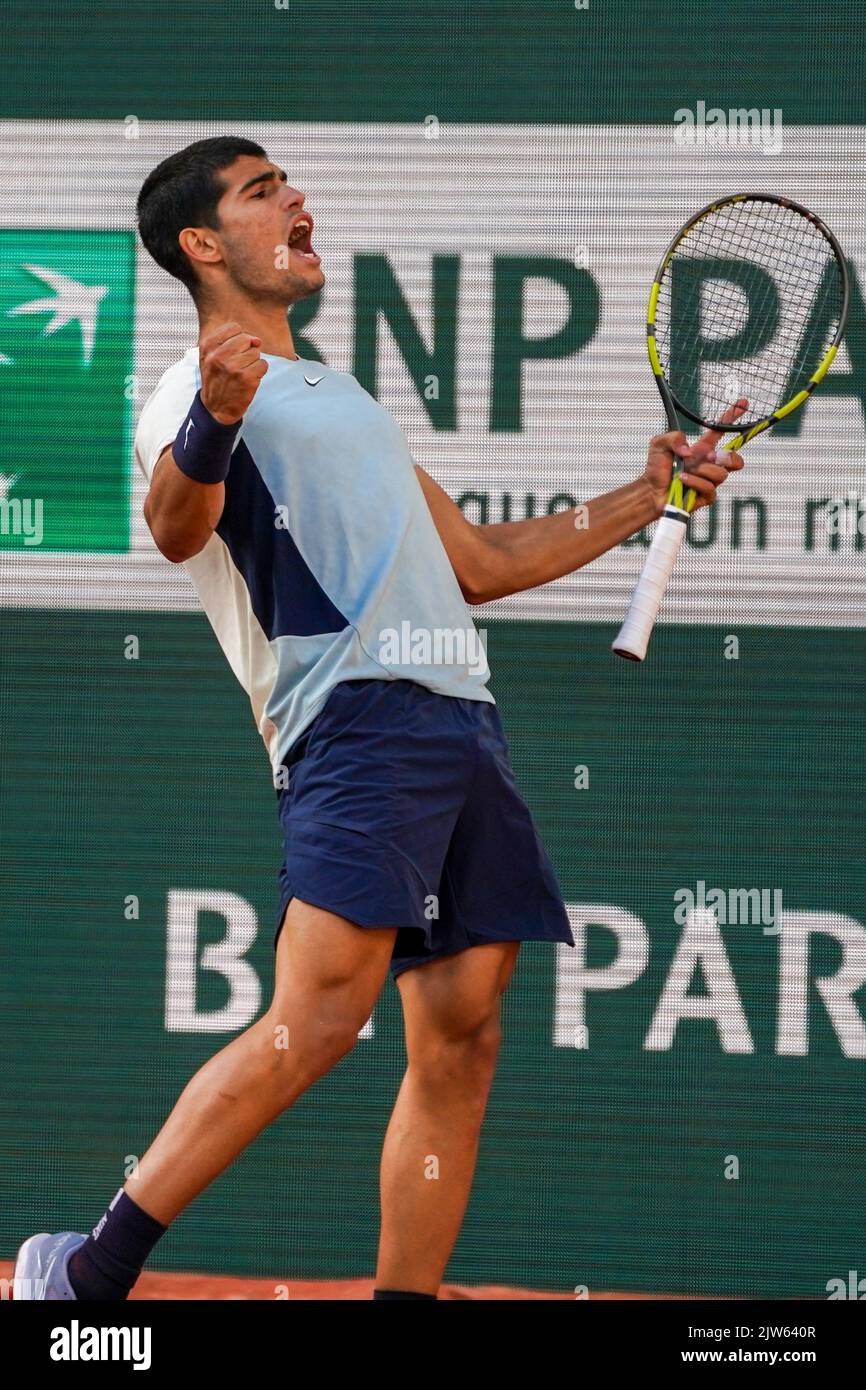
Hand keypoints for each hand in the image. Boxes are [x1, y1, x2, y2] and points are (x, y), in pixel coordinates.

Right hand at [199, 322, 268, 424]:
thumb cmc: (216, 380)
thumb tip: (257, 340)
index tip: (234, 350)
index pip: (234, 328)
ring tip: (241, 373)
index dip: (239, 338)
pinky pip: (263, 364)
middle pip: (246, 339)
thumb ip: (229, 341)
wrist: (216, 408)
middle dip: (247, 350)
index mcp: (208, 346)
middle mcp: (219, 356)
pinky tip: (249, 379)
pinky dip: (259, 372)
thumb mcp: (210, 356)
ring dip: (252, 363)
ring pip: (256, 352)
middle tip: (238, 364)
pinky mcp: (247, 378)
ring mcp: (233, 367)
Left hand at [642, 400, 746, 517]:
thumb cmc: (656, 468)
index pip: (721, 431)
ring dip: (702, 471)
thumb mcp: (659, 444)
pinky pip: (710, 489)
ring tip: (684, 472)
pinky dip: (695, 483)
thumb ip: (674, 438)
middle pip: (736, 460)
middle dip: (730, 457)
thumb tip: (689, 451)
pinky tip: (682, 480)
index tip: (744, 403)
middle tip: (711, 457)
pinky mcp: (705, 496)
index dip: (732, 417)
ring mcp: (708, 481)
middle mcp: (708, 465)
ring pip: (721, 474)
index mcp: (701, 449)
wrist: (650, 492)